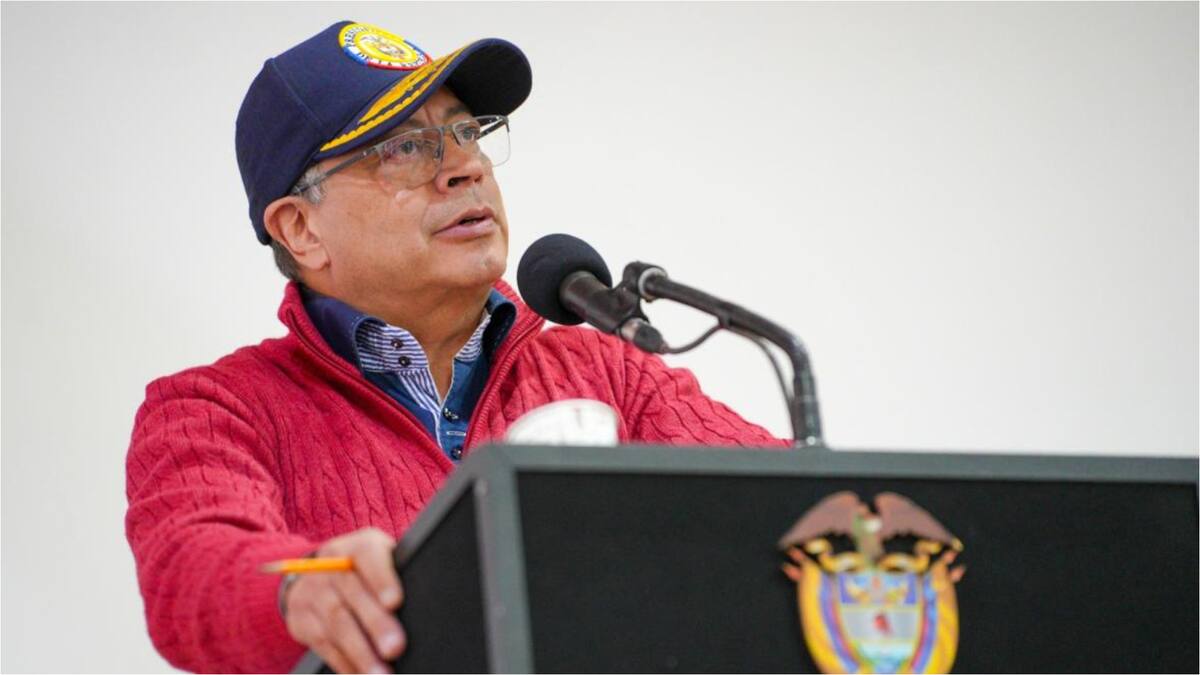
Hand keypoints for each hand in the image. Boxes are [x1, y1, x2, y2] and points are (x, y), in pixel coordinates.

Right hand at [283, 528, 405, 673]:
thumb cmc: (368, 572)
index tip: (395, 602)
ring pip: (337, 624)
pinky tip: (361, 674)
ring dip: (360, 653)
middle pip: (353, 594)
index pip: (367, 555)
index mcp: (357, 546)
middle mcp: (331, 566)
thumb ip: (399, 575)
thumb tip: (426, 602)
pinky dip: (344, 663)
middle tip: (395, 647)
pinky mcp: (301, 619)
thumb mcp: (382, 560)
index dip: (381, 578)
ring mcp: (312, 592)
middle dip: (375, 624)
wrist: (317, 574)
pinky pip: (324, 645)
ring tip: (380, 673)